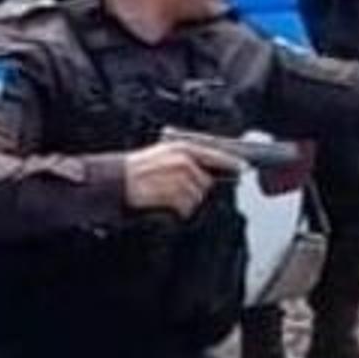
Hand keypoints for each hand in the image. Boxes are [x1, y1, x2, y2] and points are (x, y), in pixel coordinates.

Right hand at [120, 137, 244, 214]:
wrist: (116, 180)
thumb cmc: (138, 170)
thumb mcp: (163, 155)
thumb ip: (188, 160)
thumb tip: (209, 172)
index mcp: (181, 148)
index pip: (215, 154)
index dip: (231, 162)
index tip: (242, 168)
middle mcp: (183, 160)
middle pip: (206, 180)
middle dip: (198, 188)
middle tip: (178, 191)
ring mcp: (178, 177)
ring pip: (196, 195)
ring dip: (186, 200)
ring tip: (168, 197)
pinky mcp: (172, 193)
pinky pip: (186, 206)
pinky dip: (180, 209)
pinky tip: (167, 204)